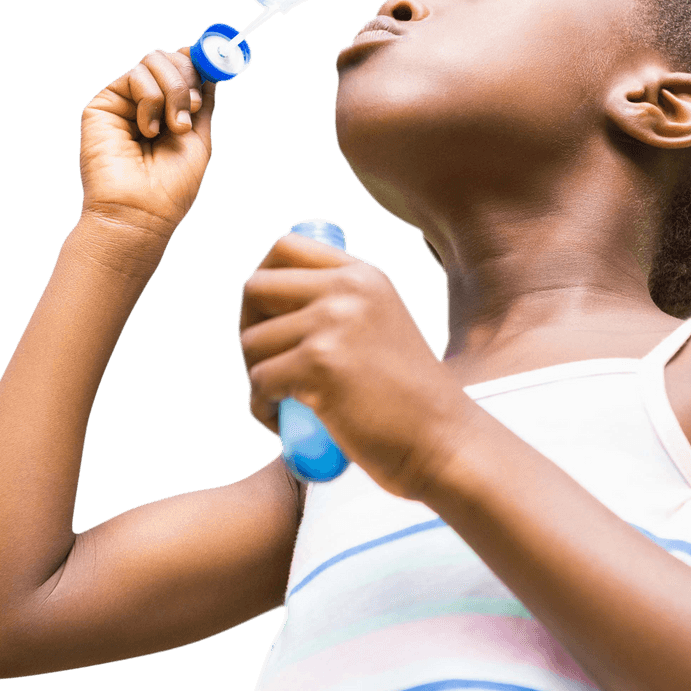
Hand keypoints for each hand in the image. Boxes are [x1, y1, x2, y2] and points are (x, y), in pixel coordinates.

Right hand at [79, 47, 214, 235]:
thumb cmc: (172, 186)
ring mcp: (126, 102)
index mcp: (171, 113)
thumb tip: (208, 73)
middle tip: (191, 109)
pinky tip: (147, 131)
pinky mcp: (105, 103)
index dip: (197, 64)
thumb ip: (202, 104)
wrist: (142, 210)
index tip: (211, 70)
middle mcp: (148, 104)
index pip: (183, 70)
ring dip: (173, 91)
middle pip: (169, 58)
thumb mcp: (199, 140)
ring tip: (173, 127)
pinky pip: (136, 76)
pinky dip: (151, 100)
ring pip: (154, 60)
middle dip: (187, 79)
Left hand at [238, 233, 473, 499]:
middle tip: (266, 366)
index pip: (284, 248)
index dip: (262, 286)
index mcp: (364, 275)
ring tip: (283, 405)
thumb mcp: (380, 329)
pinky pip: (259, 382)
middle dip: (248, 330)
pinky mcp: (320, 365)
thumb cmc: (408, 401)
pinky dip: (261, 409)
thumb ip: (340, 306)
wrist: (442, 442)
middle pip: (255, 288)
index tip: (267, 323)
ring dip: (255, 379)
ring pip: (252, 343)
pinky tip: (283, 425)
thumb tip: (264, 297)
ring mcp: (334, 323)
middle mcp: (349, 289)